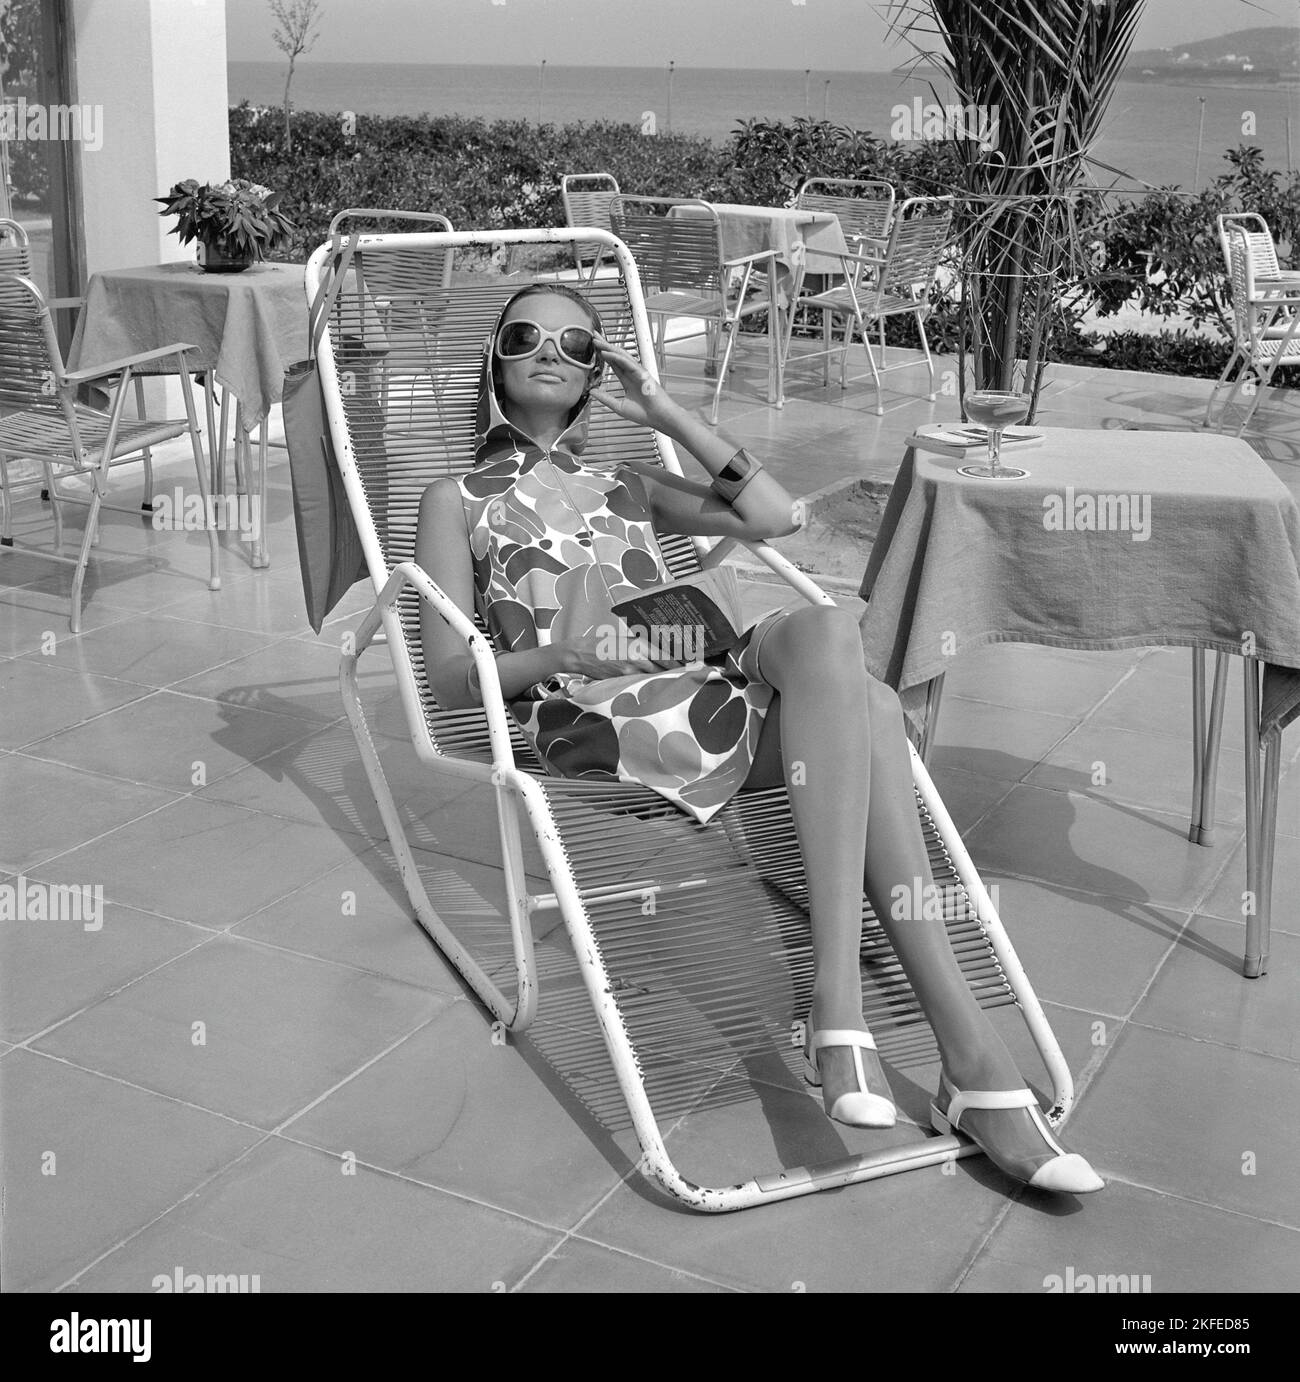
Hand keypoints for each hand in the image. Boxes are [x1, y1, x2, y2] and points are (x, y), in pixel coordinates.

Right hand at [553, 630, 685, 678]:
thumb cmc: (606, 645)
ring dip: (667, 682)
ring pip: (655, 678)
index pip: (668, 656)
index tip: (696, 665)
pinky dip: (651, 686)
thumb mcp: (628, 641)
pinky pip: (641, 684)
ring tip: (679, 685)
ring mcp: (631, 671)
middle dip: (678, 674)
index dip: (683, 662)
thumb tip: (664, 654)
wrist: (582, 653)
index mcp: (641, 644)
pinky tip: (658, 690)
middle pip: (665, 669)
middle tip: (693, 677)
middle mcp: (638, 657)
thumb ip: (645, 647)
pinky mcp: (623, 680)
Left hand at [588, 334, 683, 431]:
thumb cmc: (645, 414)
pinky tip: (606, 352)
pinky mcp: (642, 374)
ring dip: (609, 347)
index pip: (614, 364)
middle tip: (594, 336)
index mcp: (628, 381)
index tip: (595, 347)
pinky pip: (627, 363)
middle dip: (605, 346)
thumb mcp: (619, 406)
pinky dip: (616, 357)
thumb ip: (605, 398)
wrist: (659, 418)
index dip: (604, 355)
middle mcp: (633, 374)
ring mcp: (638, 372)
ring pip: (621, 356)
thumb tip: (592, 392)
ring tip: (597, 340)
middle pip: (616, 356)